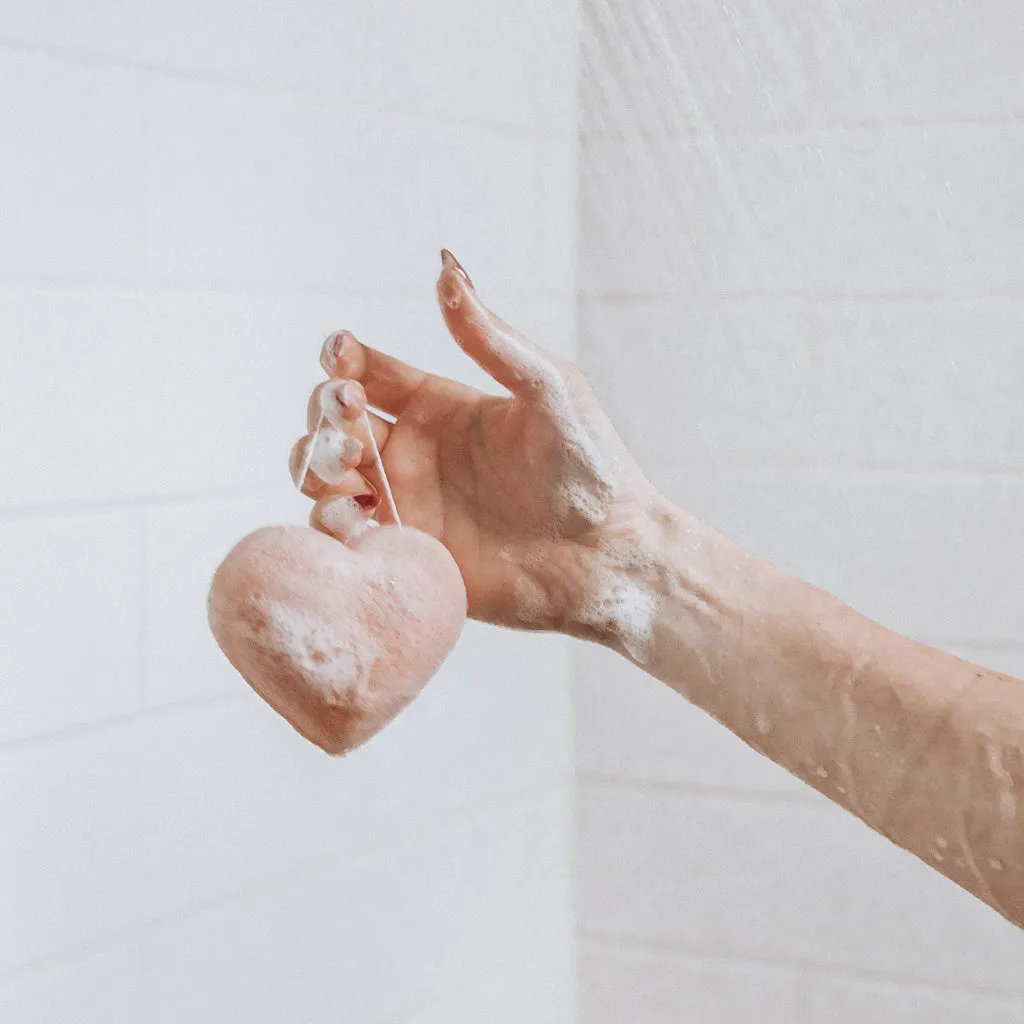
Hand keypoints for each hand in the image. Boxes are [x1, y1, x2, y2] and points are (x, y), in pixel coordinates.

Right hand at [291, 251, 659, 641]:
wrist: (606, 556)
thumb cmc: (591, 469)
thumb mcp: (548, 388)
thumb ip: (490, 336)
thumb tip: (447, 266)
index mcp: (439, 406)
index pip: (364, 370)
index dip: (340, 358)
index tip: (341, 356)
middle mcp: (412, 452)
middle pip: (330, 418)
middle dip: (324, 408)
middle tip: (350, 412)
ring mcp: (404, 505)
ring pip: (320, 474)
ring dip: (314, 461)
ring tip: (350, 461)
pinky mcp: (404, 555)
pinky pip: (340, 534)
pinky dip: (329, 521)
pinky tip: (356, 513)